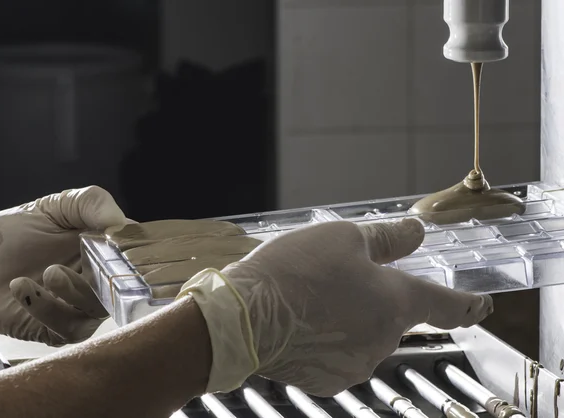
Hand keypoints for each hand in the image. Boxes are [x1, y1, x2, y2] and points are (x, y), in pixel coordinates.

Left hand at [0, 186, 126, 345]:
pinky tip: (21, 286)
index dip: (135, 246)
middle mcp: (104, 278)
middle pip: (128, 282)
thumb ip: (90, 203)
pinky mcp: (65, 330)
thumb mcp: (53, 207)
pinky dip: (46, 306)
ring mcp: (86, 306)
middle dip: (109, 271)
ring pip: (100, 306)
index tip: (115, 239)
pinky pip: (71, 326)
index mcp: (108, 248)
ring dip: (74, 289)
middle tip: (87, 257)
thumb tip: (120, 222)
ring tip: (48, 272)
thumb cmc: (12, 236)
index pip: (139, 249)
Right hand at [179, 219, 492, 396]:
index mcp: (396, 302)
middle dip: (372, 295)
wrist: (243, 318)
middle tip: (335, 276)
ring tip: (311, 298)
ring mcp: (356, 363)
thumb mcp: (344, 238)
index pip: (448, 305)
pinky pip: (339, 353)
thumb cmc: (293, 273)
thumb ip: (388, 238)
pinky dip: (328, 338)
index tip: (479, 305)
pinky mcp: (328, 379)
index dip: (467, 303)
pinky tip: (302, 321)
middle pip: (392, 314)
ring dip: (348, 316)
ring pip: (363, 333)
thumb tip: (415, 232)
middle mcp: (383, 339)